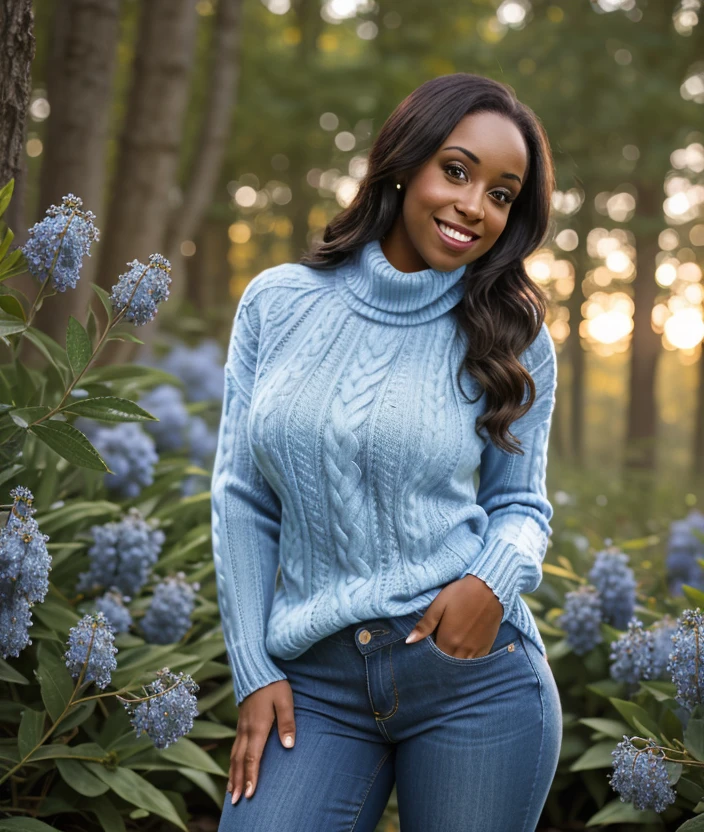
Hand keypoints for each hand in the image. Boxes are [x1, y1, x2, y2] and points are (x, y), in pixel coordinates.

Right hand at [227, 679, 295, 804]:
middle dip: (238, 782)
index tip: (250, 794)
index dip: (251, 777)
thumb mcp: (285, 700)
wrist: (256, 668)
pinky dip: (232, 762)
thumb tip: (289, 746)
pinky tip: (233, 768)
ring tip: (231, 792)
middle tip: (235, 802)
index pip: (252, 758)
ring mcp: (242, 726)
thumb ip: (287, 723)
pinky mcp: (241, 722)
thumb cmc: (273, 684)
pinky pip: (234, 747)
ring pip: (234, 755)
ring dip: (233, 774)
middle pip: (240, 761)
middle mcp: (246, 730)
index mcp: (258, 727)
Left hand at [405, 575, 503, 658]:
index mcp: (448, 640)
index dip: (428, 655)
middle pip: (447, 664)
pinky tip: (462, 653)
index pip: (434, 657)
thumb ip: (425, 625)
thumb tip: (409, 641)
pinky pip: (474, 662)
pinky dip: (466, 661)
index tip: (425, 649)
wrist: (490, 588)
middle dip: (439, 661)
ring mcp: (476, 651)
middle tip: (435, 651)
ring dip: (453, 663)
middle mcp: (462, 650)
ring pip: (460, 665)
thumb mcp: (439, 605)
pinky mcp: (486, 648)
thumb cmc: (461, 593)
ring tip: (448, 652)